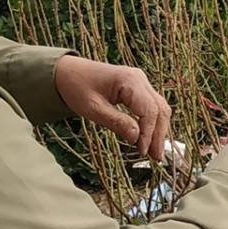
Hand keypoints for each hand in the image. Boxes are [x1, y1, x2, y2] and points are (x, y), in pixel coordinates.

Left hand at [54, 56, 171, 161]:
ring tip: (154, 151)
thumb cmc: (76, 87)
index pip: (149, 111)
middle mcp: (140, 78)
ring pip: (159, 107)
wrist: (67, 71)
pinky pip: (152, 105)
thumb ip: (116, 122)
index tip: (143, 151)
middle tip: (156, 157)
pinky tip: (149, 137)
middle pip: (160, 109)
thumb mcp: (93, 109)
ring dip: (159, 129)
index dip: (149, 133)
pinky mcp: (138, 87)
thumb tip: (136, 138)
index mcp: (130, 81)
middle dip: (159, 134)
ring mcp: (140, 81)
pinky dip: (153, 122)